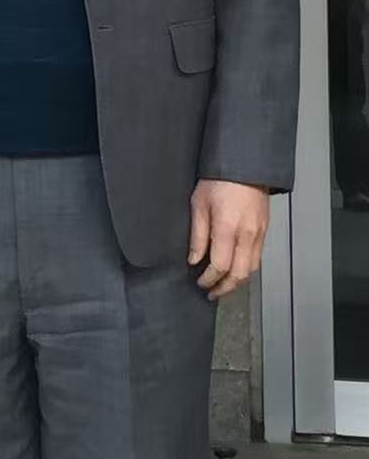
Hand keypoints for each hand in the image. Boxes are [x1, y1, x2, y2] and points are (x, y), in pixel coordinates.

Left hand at [189, 179, 270, 299]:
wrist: (245, 165)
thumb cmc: (218, 180)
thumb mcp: (198, 203)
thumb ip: (197, 235)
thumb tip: (194, 260)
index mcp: (227, 228)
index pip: (220, 266)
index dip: (209, 279)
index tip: (200, 282)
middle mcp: (246, 235)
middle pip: (239, 274)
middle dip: (225, 288)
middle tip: (212, 293)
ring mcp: (258, 234)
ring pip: (251, 270)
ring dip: (237, 282)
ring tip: (223, 286)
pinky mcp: (264, 231)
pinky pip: (257, 258)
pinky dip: (246, 270)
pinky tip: (235, 269)